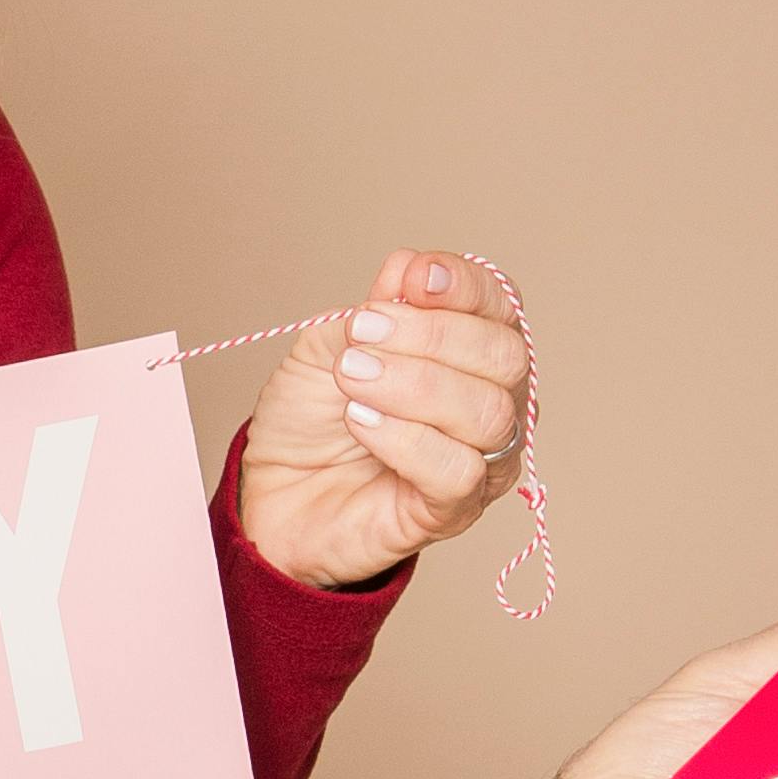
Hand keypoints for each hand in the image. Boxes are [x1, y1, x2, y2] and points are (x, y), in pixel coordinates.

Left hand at [237, 250, 530, 587]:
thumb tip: (409, 268)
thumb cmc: (310, 420)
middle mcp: (494, 403)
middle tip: (360, 335)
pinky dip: (405, 439)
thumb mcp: (329, 345)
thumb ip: (374, 310)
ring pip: (488, 413)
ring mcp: (482, 460)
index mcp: (473, 352)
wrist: (271, 491)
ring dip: (412, 385)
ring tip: (350, 377)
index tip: (412, 277)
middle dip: (432, 336)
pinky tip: (360, 421)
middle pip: (506, 357)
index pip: (500, 306)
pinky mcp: (454, 510)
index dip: (463, 285)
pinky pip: (459, 471)